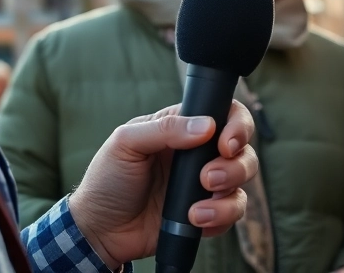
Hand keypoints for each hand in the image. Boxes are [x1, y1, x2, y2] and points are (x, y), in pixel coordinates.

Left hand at [70, 101, 257, 269]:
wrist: (99, 229)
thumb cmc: (107, 179)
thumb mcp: (126, 143)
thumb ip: (164, 128)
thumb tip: (206, 125)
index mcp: (182, 128)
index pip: (225, 114)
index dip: (237, 126)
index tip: (226, 143)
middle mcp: (198, 154)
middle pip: (243, 150)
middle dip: (235, 166)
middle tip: (208, 178)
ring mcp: (204, 185)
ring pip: (242, 183)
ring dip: (228, 195)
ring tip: (198, 208)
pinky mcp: (205, 214)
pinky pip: (232, 214)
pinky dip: (220, 217)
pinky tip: (195, 219)